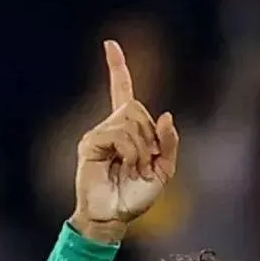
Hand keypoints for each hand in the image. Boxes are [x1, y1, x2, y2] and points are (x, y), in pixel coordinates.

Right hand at [70, 40, 179, 243]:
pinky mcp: (90, 142)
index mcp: (129, 130)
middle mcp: (111, 126)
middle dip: (150, 136)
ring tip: (133, 169)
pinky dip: (130, 151)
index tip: (109, 44)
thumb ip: (169, 144)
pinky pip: (119, 134)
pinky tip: (124, 166)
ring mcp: (99, 133)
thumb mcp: (164, 170)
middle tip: (144, 163)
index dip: (118, 68)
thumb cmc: (137, 196)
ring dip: (141, 148)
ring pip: (131, 121)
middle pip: (137, 108)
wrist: (114, 216)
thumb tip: (167, 115)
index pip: (122, 92)